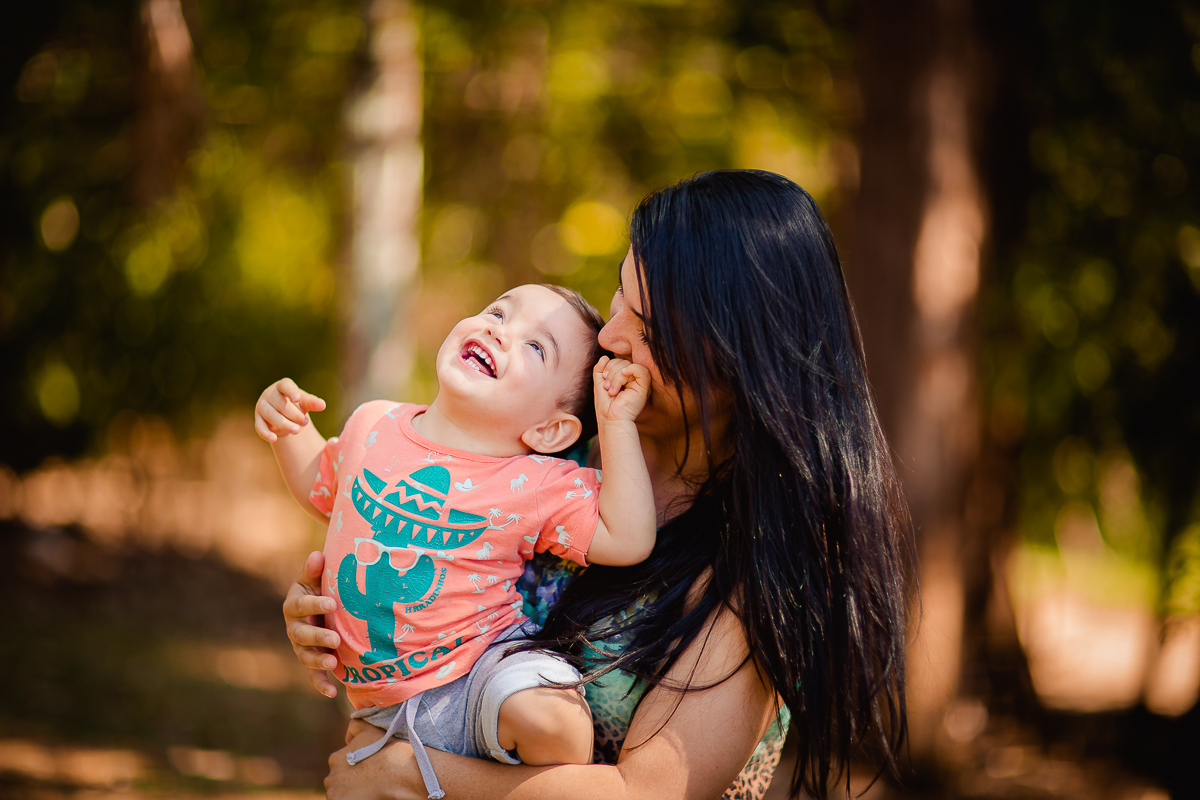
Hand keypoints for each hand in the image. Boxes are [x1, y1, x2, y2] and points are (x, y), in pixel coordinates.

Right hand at [255, 378, 326, 442]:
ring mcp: (262, 407)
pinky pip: (260, 427)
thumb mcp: (305, 402)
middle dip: (294, 414)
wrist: (285, 415)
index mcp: (282, 386)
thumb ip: (312, 403)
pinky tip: (274, 439)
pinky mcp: (258, 420)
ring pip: (271, 416)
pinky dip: (266, 434)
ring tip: (297, 430)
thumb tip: (323, 405)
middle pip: (280, 404)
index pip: (285, 386)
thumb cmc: (296, 405)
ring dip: (284, 424)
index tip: (297, 399)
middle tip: (305, 422)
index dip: (291, 392)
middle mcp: (269, 394)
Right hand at [283, 551, 341, 697]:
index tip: (332, 602)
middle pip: (301, 635)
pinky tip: (333, 693)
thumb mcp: (315, 578)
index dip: (315, 604)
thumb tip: (318, 555)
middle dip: (317, 637)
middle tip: (334, 639)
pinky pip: (313, 675)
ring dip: (318, 661)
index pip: (301, 606)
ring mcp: (301, 647)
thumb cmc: (319, 588)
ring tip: (332, 662)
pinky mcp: (311, 660)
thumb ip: (315, 570)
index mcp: (294, 606)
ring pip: (305, 656)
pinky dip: (321, 684)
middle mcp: (294, 628)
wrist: (321, 606)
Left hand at [327, 726, 419, 799]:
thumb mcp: (369, 729)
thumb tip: (347, 736)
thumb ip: (354, 725)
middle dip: (349, 782)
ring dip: (351, 793)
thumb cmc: (384, 749)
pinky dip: (352, 799)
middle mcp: (331, 777)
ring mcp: (335, 794)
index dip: (353, 769)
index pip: (340, 767)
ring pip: (340, 794)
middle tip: (366, 782)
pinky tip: (365, 796)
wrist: (395, 770)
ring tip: (367, 791)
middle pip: (339, 782)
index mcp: (335, 759)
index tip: (364, 770)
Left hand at [593, 355, 650, 423]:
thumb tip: (605, 357)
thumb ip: (599, 369)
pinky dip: (630, 370)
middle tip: (608, 388)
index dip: (607, 367)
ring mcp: (639, 382)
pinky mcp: (644, 387)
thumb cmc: (606, 404)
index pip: (617, 361)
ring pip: (627, 365)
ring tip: (613, 391)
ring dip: (615, 378)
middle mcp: (633, 378)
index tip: (604, 382)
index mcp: (624, 377)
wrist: (611, 418)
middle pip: (621, 361)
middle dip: (610, 373)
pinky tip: (624, 377)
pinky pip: (640, 369)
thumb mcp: (599, 383)